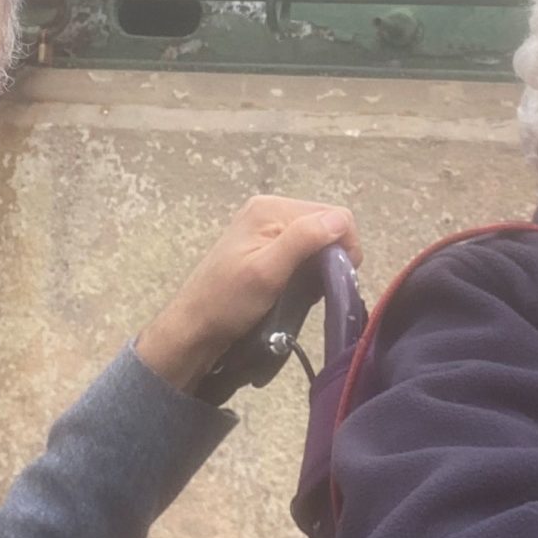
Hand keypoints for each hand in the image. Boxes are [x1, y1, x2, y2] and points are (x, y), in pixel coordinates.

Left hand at [133, 196, 359, 395]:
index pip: (334, 214)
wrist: (193, 329)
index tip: (336, 280)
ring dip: (319, 267)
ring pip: (316, 241)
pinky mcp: (264, 247)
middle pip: (326, 225)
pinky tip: (295, 289)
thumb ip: (304, 240)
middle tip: (317, 290)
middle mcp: (270, 210)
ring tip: (303, 292)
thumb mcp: (267, 271)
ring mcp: (266, 228)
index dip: (344, 246)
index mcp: (271, 208)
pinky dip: (307, 271)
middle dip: (331, 257)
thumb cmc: (228, 303)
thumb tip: (342, 219)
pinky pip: (302, 252)